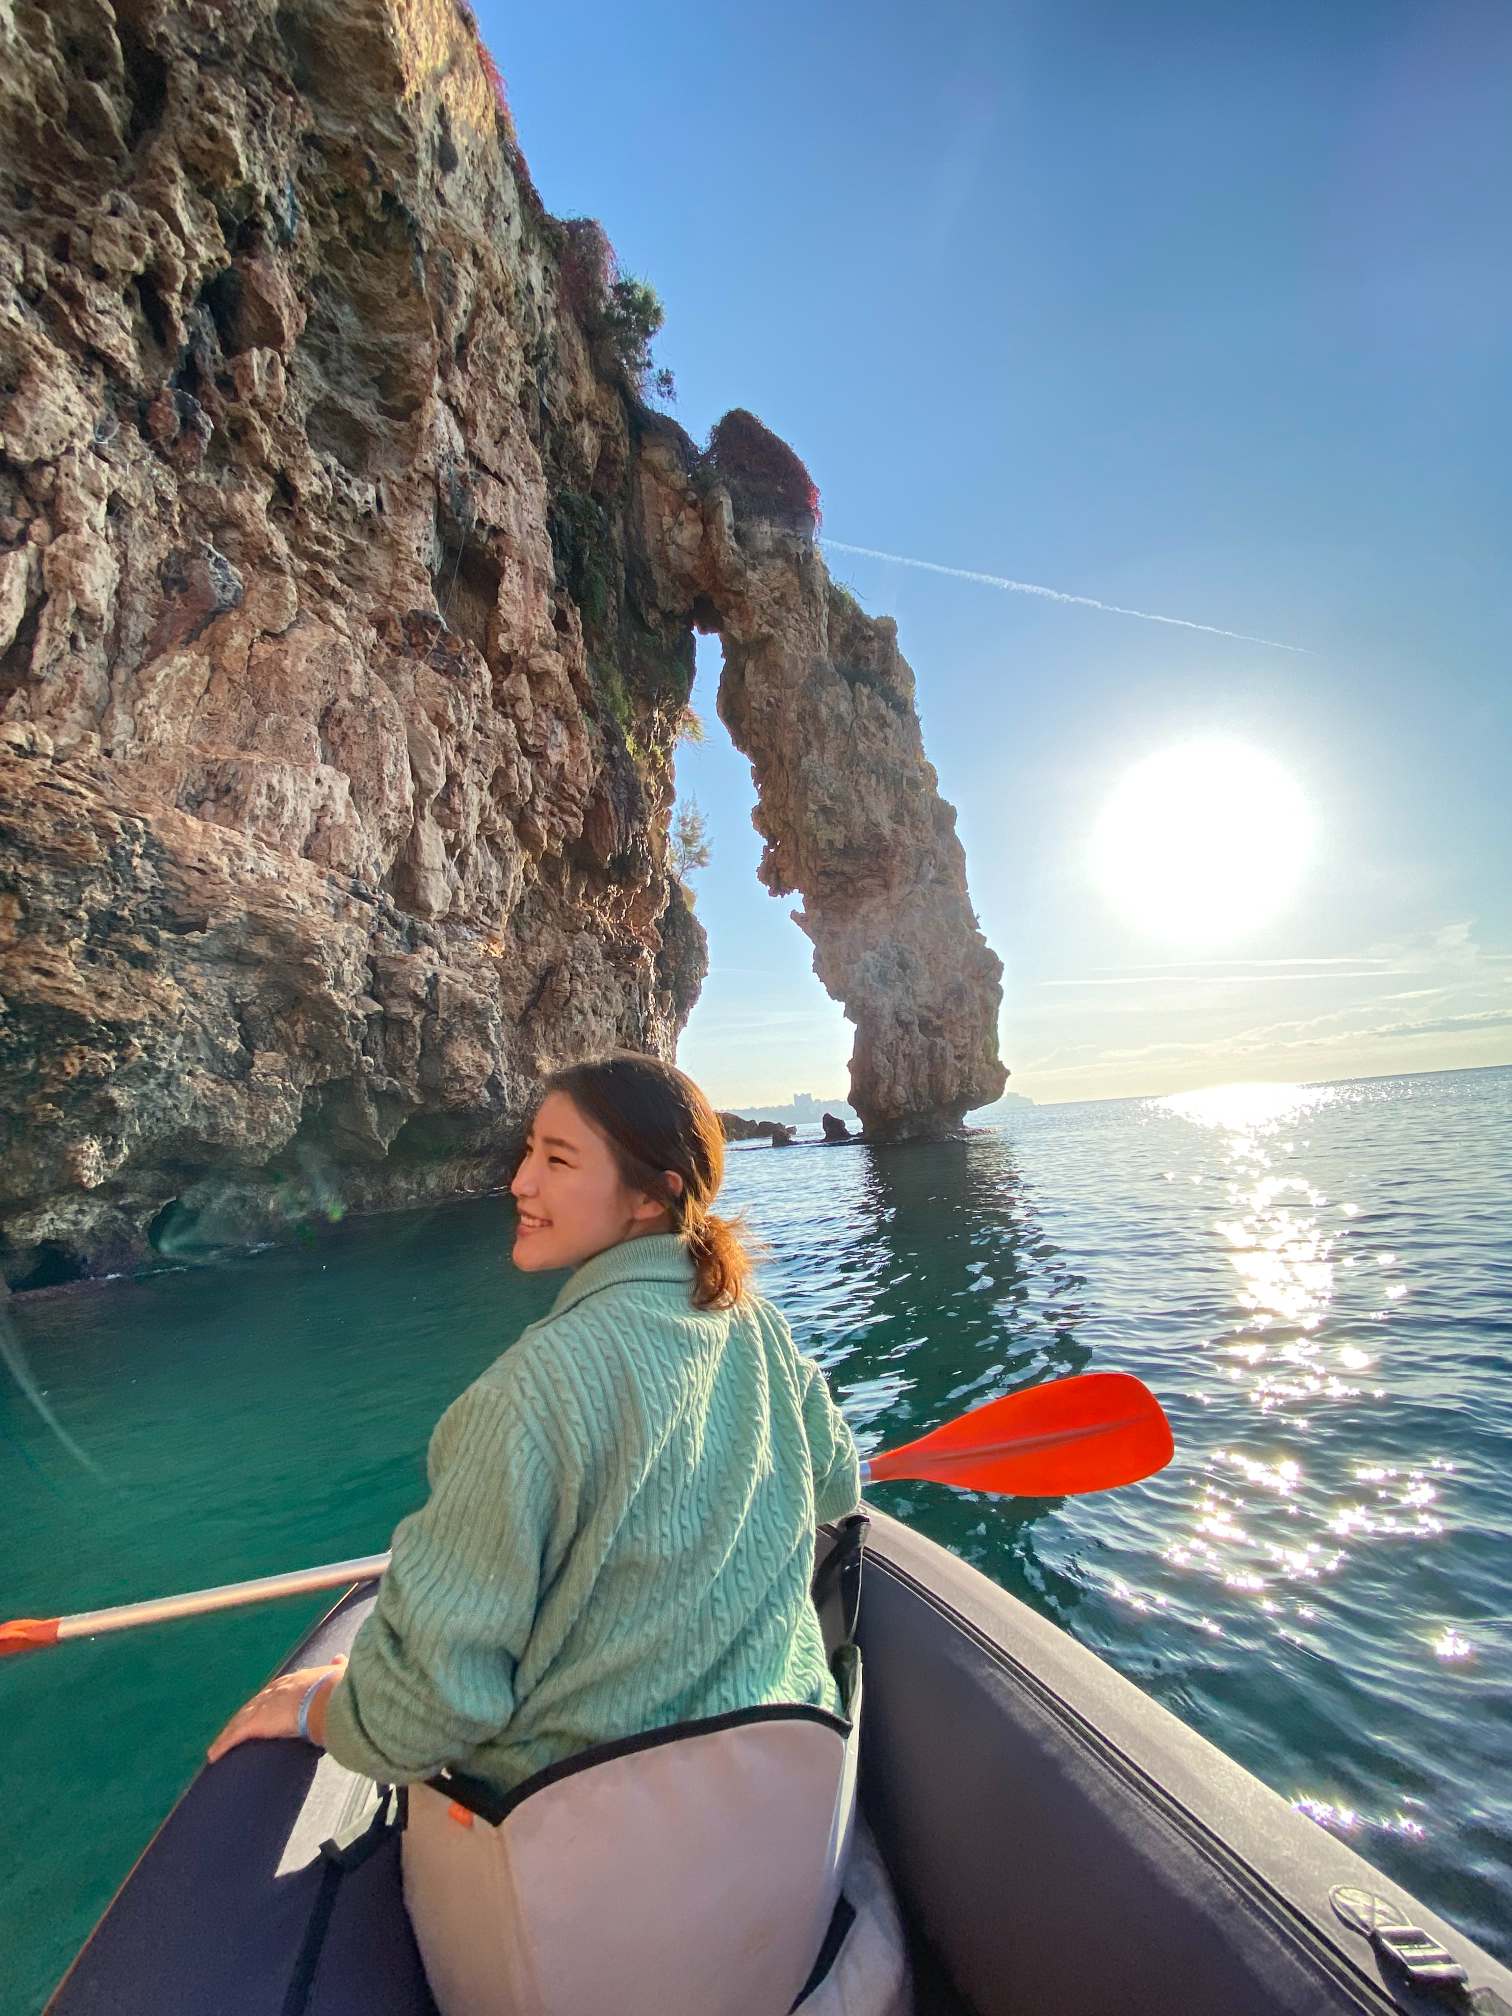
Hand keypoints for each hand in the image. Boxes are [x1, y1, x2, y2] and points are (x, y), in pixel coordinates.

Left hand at [207, 1655, 345, 1763]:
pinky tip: (213, 1755)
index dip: (265, 1702)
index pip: (272, 1692)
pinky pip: (234, 1736)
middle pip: (252, 1706)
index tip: (261, 1709)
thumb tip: (339, 1657)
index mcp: (292, 1681)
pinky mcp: (254, 1724)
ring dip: (228, 1733)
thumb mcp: (335, 1675)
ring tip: (220, 1746)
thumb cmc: (334, 1688)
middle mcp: (272, 1691)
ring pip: (239, 1721)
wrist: (325, 1696)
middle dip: (243, 1717)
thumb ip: (336, 1667)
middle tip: (236, 1728)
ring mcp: (261, 1707)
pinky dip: (223, 1745)